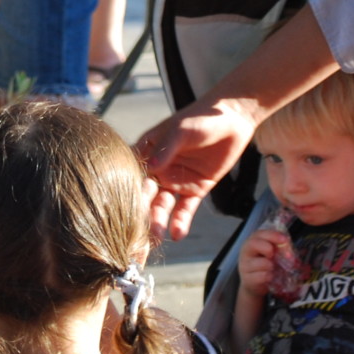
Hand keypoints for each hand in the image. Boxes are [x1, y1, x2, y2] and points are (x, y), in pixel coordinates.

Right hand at [137, 99, 258, 240]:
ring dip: (158, 220)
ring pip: (163, 205)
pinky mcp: (195, 189)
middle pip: (145, 194)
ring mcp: (176, 180)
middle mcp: (158, 169)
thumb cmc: (201, 117)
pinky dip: (181, 221)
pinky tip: (178, 234)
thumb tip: (151, 167)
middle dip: (140, 212)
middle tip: (137, 231)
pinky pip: (185, 208)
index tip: (120, 208)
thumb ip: (166, 148)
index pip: (132, 174)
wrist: (233, 119)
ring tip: (157, 236)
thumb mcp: (181, 130)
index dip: (125, 190)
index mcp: (148, 151)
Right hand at [236, 227, 288, 298]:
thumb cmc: (264, 265)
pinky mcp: (247, 279)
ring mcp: (245, 266)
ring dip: (270, 265)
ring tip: (273, 268)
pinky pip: (260, 276)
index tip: (284, 240)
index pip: (260, 234)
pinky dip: (269, 276)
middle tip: (274, 254)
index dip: (272, 235)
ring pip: (258, 262)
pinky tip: (270, 276)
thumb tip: (287, 244)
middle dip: (267, 247)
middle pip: (253, 243)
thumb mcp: (270, 254)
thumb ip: (277, 247)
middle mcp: (246, 252)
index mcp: (252, 242)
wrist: (254, 283)